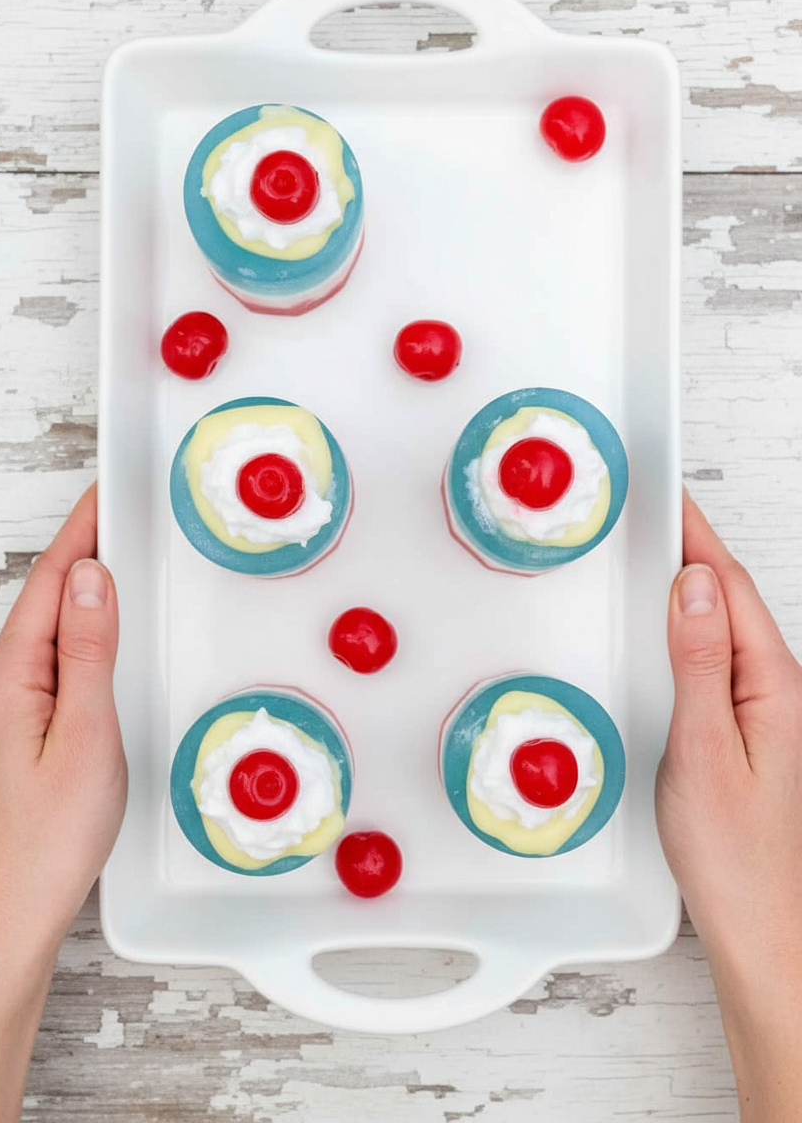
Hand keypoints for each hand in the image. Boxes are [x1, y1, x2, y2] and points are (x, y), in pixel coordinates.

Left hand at [0, 484, 125, 1122]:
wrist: (5, 921)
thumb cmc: (42, 846)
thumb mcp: (85, 740)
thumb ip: (88, 654)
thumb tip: (92, 578)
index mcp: (10, 678)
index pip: (52, 581)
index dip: (83, 530)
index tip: (110, 490)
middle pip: (46, 596)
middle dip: (85, 547)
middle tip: (125, 512)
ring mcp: (6, 711)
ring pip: (49, 629)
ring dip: (84, 590)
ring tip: (122, 561)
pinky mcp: (20, 735)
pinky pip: (53, 662)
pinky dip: (83, 635)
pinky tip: (103, 641)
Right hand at [657, 490, 801, 1121]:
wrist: (764, 930)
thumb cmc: (737, 857)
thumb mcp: (703, 751)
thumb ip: (698, 663)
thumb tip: (689, 588)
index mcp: (770, 684)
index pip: (726, 585)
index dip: (694, 532)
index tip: (664, 492)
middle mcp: (773, 690)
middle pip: (727, 596)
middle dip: (690, 545)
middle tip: (650, 508)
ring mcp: (762, 711)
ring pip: (721, 626)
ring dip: (688, 584)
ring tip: (652, 552)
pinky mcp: (744, 732)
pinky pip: (715, 659)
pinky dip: (687, 628)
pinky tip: (667, 629)